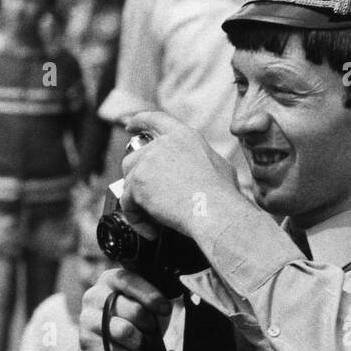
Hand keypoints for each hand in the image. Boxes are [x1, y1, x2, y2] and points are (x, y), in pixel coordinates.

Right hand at [78, 265, 171, 350]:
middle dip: (148, 325)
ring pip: (125, 331)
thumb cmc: (134, 328)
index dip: (150, 295)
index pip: (128, 280)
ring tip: (138, 346)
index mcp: (109, 281)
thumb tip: (163, 304)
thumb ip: (153, 299)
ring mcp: (85, 322)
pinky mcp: (84, 347)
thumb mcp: (148, 308)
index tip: (165, 309)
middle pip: (133, 309)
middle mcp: (92, 297)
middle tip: (148, 332)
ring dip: (140, 343)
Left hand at [119, 109, 238, 237]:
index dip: (139, 121)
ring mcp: (147, 162)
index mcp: (183, 136)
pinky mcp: (137, 183)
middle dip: (135, 178)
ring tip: (152, 219)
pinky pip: (127, 204)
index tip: (129, 125)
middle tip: (143, 197)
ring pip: (127, 181)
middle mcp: (162, 145)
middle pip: (134, 157)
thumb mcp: (220, 166)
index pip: (155, 119)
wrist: (214, 210)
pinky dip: (137, 220)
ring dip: (136, 202)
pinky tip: (151, 230)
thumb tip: (205, 169)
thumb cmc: (222, 195)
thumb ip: (204, 161)